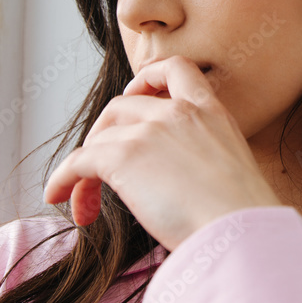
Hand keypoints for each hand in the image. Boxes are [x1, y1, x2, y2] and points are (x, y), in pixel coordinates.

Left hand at [43, 55, 282, 250]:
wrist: (241, 233)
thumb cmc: (244, 220)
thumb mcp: (234, 169)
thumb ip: (205, 159)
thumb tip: (184, 183)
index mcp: (211, 111)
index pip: (175, 69)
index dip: (147, 78)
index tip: (134, 95)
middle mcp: (178, 112)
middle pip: (120, 107)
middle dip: (104, 136)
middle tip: (101, 172)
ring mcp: (150, 130)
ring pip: (98, 139)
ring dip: (85, 169)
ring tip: (87, 205)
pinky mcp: (124, 156)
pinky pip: (78, 162)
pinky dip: (62, 179)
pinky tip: (57, 197)